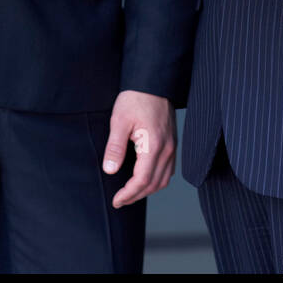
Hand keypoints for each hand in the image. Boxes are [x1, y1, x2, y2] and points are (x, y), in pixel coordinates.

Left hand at [103, 91, 175, 207]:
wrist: (152, 82)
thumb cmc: (136, 98)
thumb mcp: (119, 121)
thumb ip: (115, 147)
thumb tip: (110, 170)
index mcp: (154, 145)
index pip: (142, 180)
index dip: (129, 194)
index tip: (116, 200)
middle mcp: (167, 149)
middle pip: (155, 184)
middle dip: (137, 196)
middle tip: (120, 200)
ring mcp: (172, 146)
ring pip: (164, 179)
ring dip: (148, 190)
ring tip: (131, 192)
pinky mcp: (172, 142)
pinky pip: (168, 169)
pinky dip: (157, 179)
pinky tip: (145, 177)